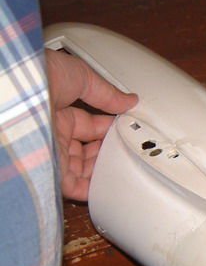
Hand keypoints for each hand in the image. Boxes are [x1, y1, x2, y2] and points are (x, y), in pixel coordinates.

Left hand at [45, 49, 137, 200]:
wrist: (15, 97)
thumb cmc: (37, 79)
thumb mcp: (79, 76)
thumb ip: (106, 92)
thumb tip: (129, 101)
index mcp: (57, 113)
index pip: (89, 128)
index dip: (109, 130)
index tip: (127, 130)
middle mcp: (53, 136)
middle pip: (87, 151)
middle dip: (108, 152)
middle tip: (127, 150)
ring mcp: (52, 155)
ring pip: (83, 170)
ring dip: (104, 170)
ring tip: (125, 166)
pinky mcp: (50, 172)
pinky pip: (74, 187)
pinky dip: (92, 189)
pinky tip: (109, 185)